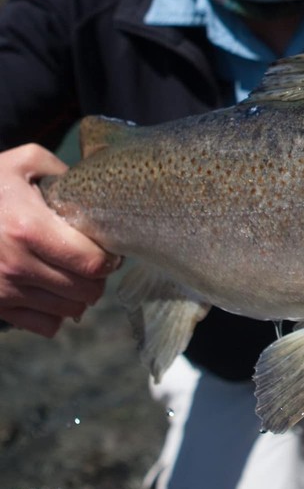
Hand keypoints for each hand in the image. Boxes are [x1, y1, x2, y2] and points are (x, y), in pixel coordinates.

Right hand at [0, 144, 118, 336]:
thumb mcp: (21, 162)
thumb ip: (60, 169)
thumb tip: (91, 189)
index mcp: (28, 228)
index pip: (92, 263)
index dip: (109, 258)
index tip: (108, 249)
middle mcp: (17, 265)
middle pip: (86, 290)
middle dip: (98, 278)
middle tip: (95, 263)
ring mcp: (4, 289)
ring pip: (70, 310)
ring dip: (80, 296)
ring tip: (76, 276)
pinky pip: (45, 326)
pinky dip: (57, 314)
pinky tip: (53, 293)